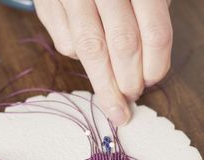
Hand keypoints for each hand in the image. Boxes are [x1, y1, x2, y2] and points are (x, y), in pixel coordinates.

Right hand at [34, 0, 172, 125]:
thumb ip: (152, 16)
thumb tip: (150, 68)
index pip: (154, 32)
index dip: (156, 65)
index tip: (153, 81)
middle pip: (122, 44)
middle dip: (129, 80)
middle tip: (133, 96)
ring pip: (90, 49)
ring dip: (105, 85)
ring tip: (114, 105)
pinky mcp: (47, 5)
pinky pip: (66, 43)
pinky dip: (80, 58)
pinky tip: (91, 58)